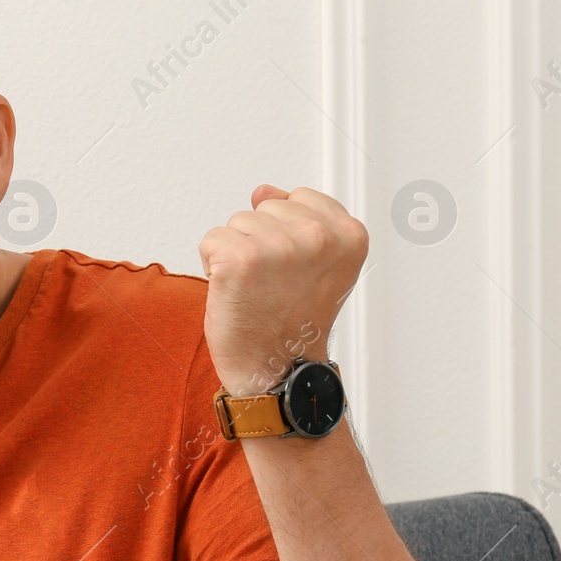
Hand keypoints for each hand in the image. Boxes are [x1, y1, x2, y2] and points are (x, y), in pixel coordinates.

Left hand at [199, 184, 367, 395]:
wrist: (276, 370)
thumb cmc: (293, 322)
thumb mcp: (318, 263)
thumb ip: (299, 219)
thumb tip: (264, 190)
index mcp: (349, 234)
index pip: (298, 198)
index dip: (285, 234)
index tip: (294, 272)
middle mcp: (319, 237)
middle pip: (264, 208)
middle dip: (260, 242)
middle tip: (272, 285)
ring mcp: (280, 246)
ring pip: (237, 223)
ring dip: (237, 255)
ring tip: (256, 290)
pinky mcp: (240, 258)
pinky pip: (211, 240)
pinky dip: (213, 266)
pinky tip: (235, 292)